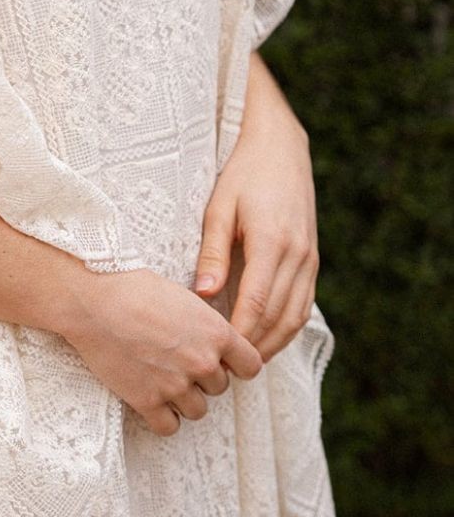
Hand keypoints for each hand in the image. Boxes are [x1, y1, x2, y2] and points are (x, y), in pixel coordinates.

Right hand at [60, 268, 263, 436]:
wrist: (94, 298)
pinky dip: (162, 417)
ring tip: (162, 377)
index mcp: (216, 333)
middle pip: (220, 388)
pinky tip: (151, 398)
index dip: (238, 365)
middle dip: (202, 377)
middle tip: (176, 359)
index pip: (251, 366)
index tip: (224, 361)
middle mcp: (202, 363)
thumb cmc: (135, 288)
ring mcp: (175, 385)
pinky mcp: (147, 401)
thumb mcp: (184, 298)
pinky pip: (168, 426)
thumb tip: (214, 344)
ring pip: (197, 410)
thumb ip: (206, 326)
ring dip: (184, 398)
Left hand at [193, 105, 319, 362]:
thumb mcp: (219, 207)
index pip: (256, 303)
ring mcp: (310, 258)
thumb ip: (212, 252)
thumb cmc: (242, 174)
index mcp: (271, 242)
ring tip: (245, 362)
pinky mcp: (313, 259)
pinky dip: (287, 327)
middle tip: (227, 368)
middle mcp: (297, 255)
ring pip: (295, 316)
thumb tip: (202, 295)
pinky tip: (266, 338)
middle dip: (254, 347)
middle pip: (278, 317)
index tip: (218, 354)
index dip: (239, 334)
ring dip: (273, 343)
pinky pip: (303, 304)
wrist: (280, 147)